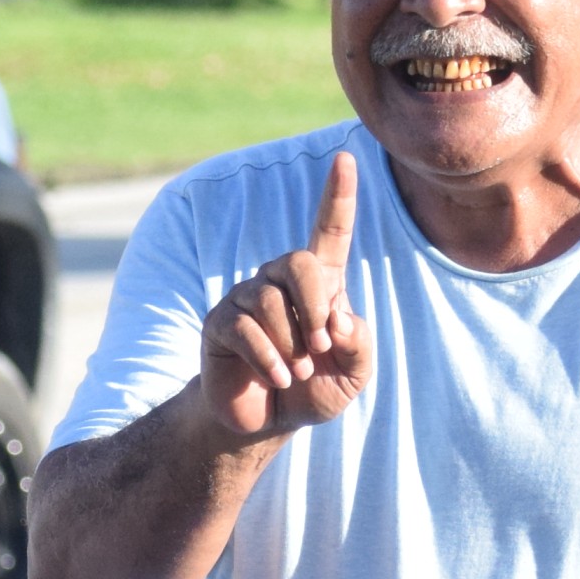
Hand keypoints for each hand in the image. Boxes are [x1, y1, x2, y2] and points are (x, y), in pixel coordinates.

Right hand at [198, 152, 369, 438]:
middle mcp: (279, 281)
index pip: (329, 232)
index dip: (338, 196)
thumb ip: (359, 344)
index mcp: (319, 283)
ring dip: (292, 344)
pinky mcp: (220, 323)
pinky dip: (269, 358)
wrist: (267, 419)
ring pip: (270, 301)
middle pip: (298, 263)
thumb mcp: (354, 373)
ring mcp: (245, 298)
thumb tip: (338, 317)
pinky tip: (277, 377)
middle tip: (323, 345)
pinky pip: (244, 328)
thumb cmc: (314, 388)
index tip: (346, 158)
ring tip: (296, 371)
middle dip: (315, 306)